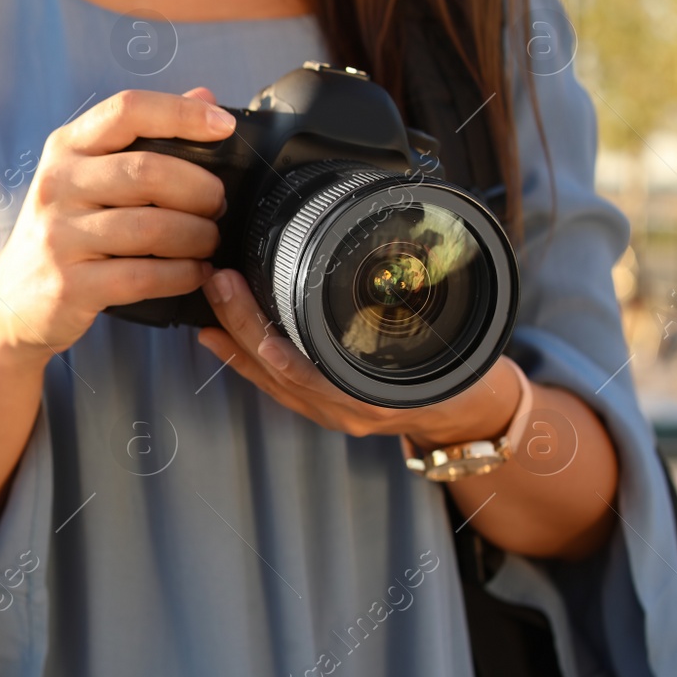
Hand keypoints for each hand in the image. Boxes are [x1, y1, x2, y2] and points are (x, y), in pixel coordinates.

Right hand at [0, 88, 236, 360]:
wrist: (11, 300)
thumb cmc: (66, 231)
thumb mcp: (89, 176)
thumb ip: (144, 136)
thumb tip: (204, 96)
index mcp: (66, 148)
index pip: (127, 110)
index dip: (182, 113)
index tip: (223, 126)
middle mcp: (57, 184)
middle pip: (147, 171)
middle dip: (200, 189)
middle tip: (219, 205)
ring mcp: (58, 235)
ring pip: (152, 227)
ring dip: (198, 236)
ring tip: (211, 241)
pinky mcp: (68, 284)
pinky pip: (143, 276)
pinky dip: (183, 275)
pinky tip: (197, 272)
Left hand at [197, 268, 521, 446]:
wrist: (468, 416)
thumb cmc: (461, 376)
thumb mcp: (449, 341)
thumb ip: (417, 309)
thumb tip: (396, 260)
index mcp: (373, 395)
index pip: (308, 374)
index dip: (270, 344)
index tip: (245, 306)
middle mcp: (344, 409)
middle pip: (276, 371)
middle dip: (240, 327)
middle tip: (219, 284)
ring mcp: (330, 412)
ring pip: (268, 379)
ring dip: (234, 341)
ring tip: (208, 305)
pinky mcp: (321, 407)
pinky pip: (273, 385)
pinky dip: (245, 359)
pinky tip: (220, 337)